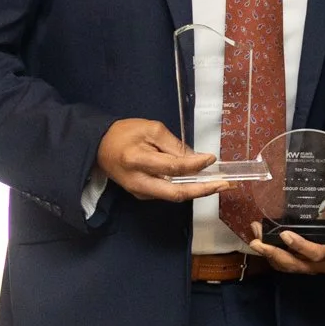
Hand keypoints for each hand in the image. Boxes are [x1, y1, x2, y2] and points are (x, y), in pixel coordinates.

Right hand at [96, 118, 230, 202]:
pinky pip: (167, 193)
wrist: (100, 147)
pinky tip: (199, 182)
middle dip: (203, 191)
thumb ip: (173, 145)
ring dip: (197, 191)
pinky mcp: (142, 195)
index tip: (211, 159)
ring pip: (174, 196)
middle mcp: (139, 182)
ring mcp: (140, 192)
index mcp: (138, 161)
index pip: (172, 167)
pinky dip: (185, 189)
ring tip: (218, 184)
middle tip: (225, 185)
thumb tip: (196, 158)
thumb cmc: (125, 133)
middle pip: (175, 193)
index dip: (194, 165)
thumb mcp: (151, 129)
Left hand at [248, 196, 324, 275]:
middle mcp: (321, 263)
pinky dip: (268, 252)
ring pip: (286, 265)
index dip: (300, 246)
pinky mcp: (298, 258)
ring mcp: (308, 262)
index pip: (317, 254)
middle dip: (275, 255)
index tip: (284, 233)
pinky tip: (257, 237)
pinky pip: (281, 261)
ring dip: (268, 254)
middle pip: (296, 264)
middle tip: (258, 243)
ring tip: (254, 239)